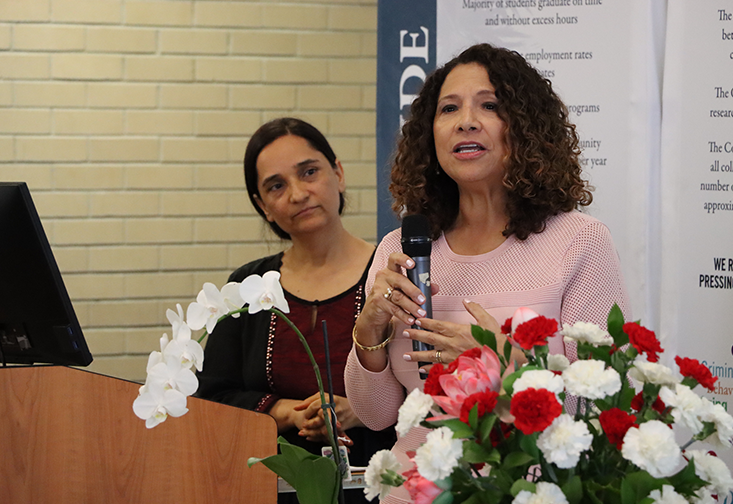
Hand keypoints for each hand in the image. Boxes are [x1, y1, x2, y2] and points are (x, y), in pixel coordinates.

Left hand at [294, 393, 363, 443]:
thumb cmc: (337, 402)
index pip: (315, 405)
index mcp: (330, 400)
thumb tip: (296, 407)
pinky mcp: (340, 429)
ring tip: (304, 434)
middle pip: (318, 419)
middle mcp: (334, 409)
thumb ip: (310, 401)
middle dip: (309, 424)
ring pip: (322, 429)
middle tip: (303, 426)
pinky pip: (327, 434)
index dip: (307, 411)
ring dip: (312, 433)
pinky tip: (311, 437)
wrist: (356, 410)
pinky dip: (318, 437)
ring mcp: (338, 420)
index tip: (304, 415)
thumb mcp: (324, 397)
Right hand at [354, 252, 438, 370]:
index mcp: (391, 269)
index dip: (403, 259)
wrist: (373, 312)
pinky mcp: (377, 301)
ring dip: (411, 306)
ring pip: (398, 297)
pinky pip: (393, 308)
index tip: (413, 264)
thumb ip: (420, 286)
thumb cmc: (391, 297)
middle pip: (400, 280)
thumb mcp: (405, 290)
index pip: (395, 258)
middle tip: (423, 300)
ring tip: (421, 313)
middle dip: (413, 291)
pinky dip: (404, 315)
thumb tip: (435, 287)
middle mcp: (384, 276)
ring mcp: (379, 288)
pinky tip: (411, 319)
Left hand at [402, 300, 526, 366]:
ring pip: (432, 356)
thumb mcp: (487, 321)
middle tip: (404, 333)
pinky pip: (440, 370)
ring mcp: (454, 358)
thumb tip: (465, 300)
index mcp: (459, 331)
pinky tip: (421, 370)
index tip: (416, 319)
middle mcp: (453, 344)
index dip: (426, 322)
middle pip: (430, 339)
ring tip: (406, 355)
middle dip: (416, 336)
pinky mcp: (456, 369)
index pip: (438, 325)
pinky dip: (430, 370)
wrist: (505, 360)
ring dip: (418, 355)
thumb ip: (475, 309)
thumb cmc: (497, 340)